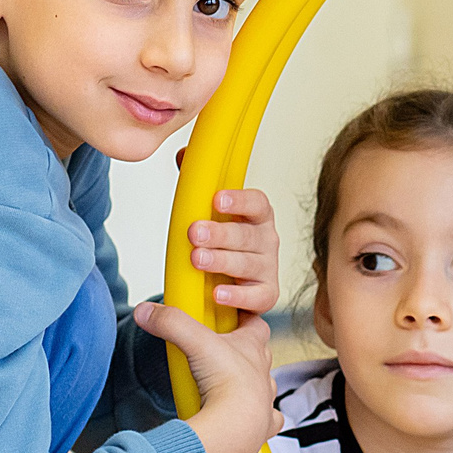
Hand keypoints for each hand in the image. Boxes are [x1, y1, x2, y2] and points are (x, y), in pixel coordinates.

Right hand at [133, 300, 277, 452]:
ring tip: (228, 386)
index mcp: (253, 348)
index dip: (245, 318)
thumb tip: (146, 311)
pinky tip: (245, 419)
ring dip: (250, 385)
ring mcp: (265, 400)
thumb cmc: (227, 384)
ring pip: (263, 387)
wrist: (237, 428)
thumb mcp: (195, 343)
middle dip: (246, 352)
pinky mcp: (263, 426)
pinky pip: (268, 421)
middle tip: (223, 352)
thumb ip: (171, 323)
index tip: (232, 316)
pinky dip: (260, 420)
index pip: (256, 324)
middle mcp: (263, 373)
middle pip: (260, 355)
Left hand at [188, 187, 280, 321]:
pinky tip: (218, 293)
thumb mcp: (210, 213)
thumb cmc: (220, 243)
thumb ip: (199, 183)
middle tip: (194, 232)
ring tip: (197, 259)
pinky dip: (237, 296)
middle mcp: (266, 240)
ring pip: (247, 264)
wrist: (227, 281)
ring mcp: (267, 268)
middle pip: (246, 235)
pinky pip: (256, 297)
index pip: (257, 203)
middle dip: (219, 233)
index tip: (217, 199)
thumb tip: (184, 155)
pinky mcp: (266, 295)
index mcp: (257, 216)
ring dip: (221, 261)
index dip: (239, 200)